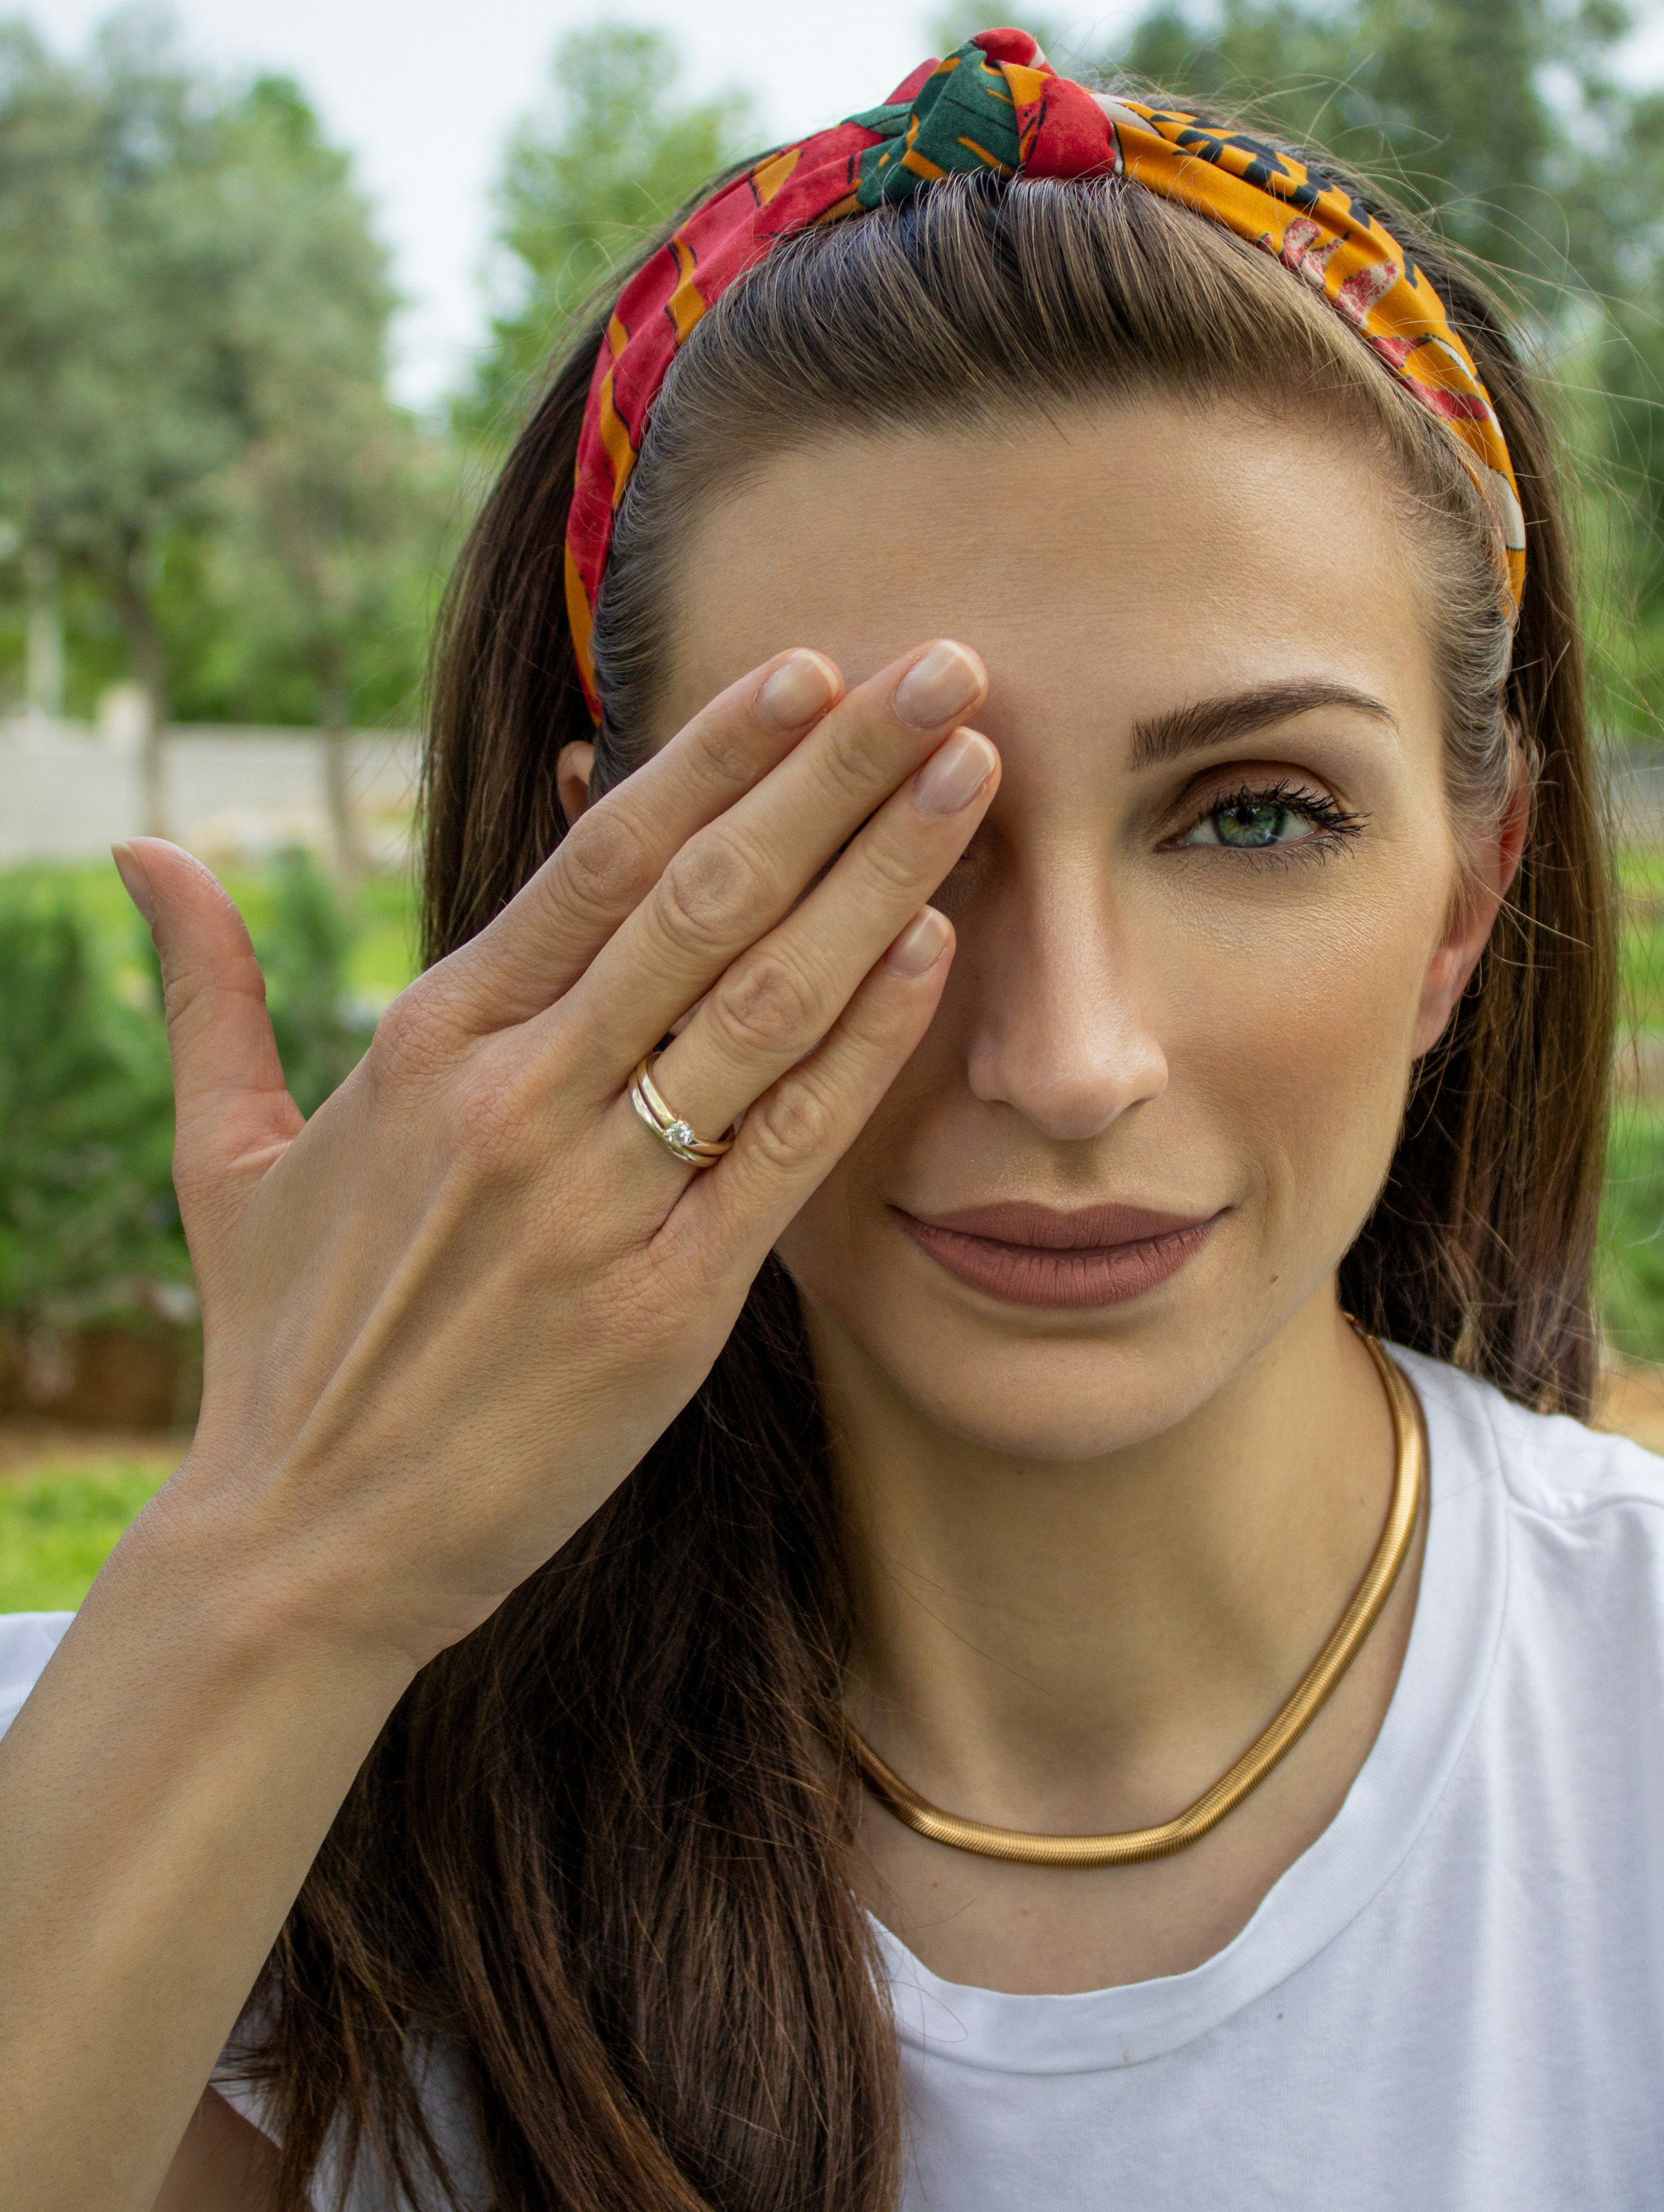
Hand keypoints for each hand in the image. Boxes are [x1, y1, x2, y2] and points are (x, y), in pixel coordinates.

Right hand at [118, 641, 997, 1670]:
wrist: (305, 1545)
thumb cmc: (280, 1345)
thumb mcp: (226, 1158)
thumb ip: (207, 992)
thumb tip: (141, 853)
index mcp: (429, 1042)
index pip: (599, 858)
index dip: (713, 752)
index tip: (806, 666)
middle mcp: (517, 1099)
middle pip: (706, 895)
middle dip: (836, 771)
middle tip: (945, 668)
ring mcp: (595, 1200)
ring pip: (764, 999)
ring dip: (883, 874)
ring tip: (974, 774)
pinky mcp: (665, 1306)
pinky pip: (785, 1146)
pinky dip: (864, 1042)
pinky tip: (934, 949)